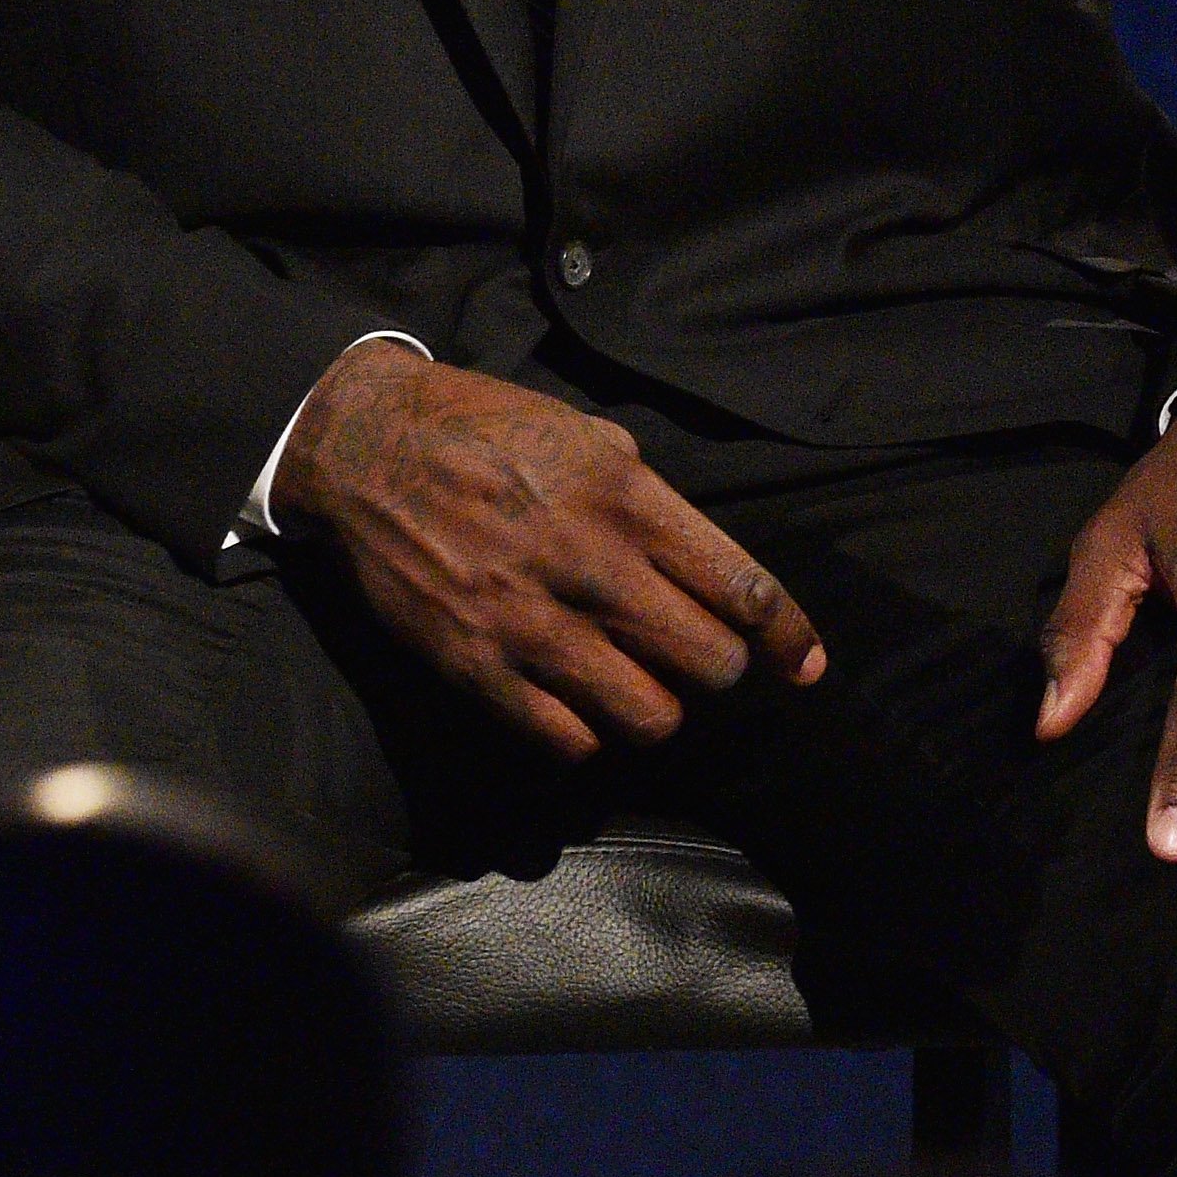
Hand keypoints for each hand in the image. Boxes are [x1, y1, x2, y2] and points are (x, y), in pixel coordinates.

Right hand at [279, 343, 821, 760]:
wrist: (372, 451)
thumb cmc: (491, 433)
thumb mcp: (592, 439)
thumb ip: (654, 507)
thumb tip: (707, 571)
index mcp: (630, 501)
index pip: (742, 589)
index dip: (787, 637)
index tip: (803, 664)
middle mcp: (594, 569)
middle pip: (709, 664)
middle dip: (718, 668)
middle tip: (695, 656)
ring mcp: (535, 626)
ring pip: (650, 717)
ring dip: (656, 706)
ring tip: (636, 682)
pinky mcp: (481, 670)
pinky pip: (570, 743)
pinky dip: (587, 734)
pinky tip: (577, 702)